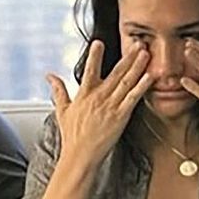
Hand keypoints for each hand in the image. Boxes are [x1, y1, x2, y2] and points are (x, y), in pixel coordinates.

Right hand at [47, 40, 152, 170]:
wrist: (80, 156)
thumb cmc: (72, 135)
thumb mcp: (62, 110)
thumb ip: (58, 90)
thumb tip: (49, 76)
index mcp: (84, 94)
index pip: (90, 70)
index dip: (95, 55)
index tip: (99, 42)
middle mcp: (98, 97)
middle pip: (116, 72)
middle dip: (128, 57)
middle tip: (138, 43)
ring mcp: (110, 106)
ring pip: (126, 82)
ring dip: (137, 66)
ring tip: (146, 53)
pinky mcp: (121, 117)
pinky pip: (133, 99)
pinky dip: (141, 87)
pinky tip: (149, 77)